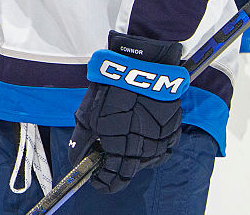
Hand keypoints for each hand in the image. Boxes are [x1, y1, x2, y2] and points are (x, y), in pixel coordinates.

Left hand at [69, 32, 188, 193]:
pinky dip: (149, 146)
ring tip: (123, 139)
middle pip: (129, 173)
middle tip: (107, 157)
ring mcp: (161, 144)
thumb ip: (81, 142)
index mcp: (121, 152)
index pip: (113, 182)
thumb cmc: (112, 90)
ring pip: (145, 162)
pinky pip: (160, 148)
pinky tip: (140, 133)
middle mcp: (143, 153)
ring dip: (133, 157)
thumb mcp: (87, 115)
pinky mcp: (173, 132)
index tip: (96, 177)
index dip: (102, 181)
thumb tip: (77, 159)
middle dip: (116, 169)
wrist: (142, 67)